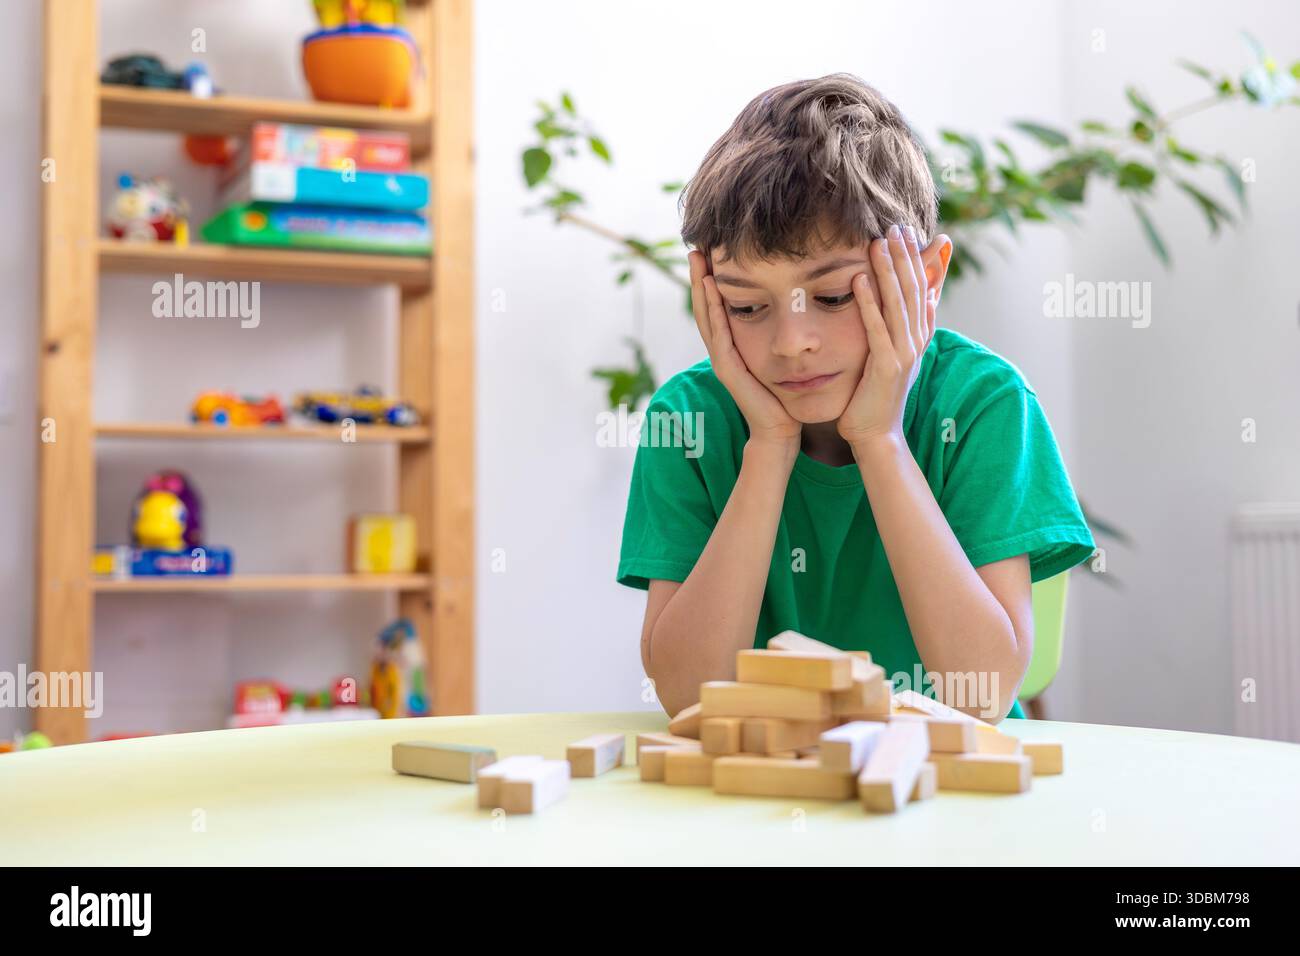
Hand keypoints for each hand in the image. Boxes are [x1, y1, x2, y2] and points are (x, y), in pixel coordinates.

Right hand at [688, 250, 800, 448]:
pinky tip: (710, 289)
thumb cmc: (784, 397)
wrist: (779, 431)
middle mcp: (723, 349)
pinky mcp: (727, 368)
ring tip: (697, 259)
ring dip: (700, 287)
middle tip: (697, 246)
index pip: (719, 306)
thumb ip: (777, 338)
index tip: (713, 251)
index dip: (713, 280)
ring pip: (706, 316)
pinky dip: (712, 310)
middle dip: (700, 276)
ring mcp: (722, 359)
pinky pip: (717, 334)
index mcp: (733, 345)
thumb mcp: (778, 360)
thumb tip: (793, 310)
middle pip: (705, 306)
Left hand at [837, 224, 940, 448]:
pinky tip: (859, 280)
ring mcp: (904, 354)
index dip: (922, 260)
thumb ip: (903, 327)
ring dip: (889, 271)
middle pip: (915, 289)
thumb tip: (921, 300)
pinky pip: (877, 329)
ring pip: (899, 303)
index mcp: (919, 336)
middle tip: (896, 225)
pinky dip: (869, 303)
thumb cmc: (876, 395)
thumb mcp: (892, 354)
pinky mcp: (886, 367)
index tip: (913, 232)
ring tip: (878, 242)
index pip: (926, 289)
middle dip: (906, 256)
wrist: (875, 434)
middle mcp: (917, 341)